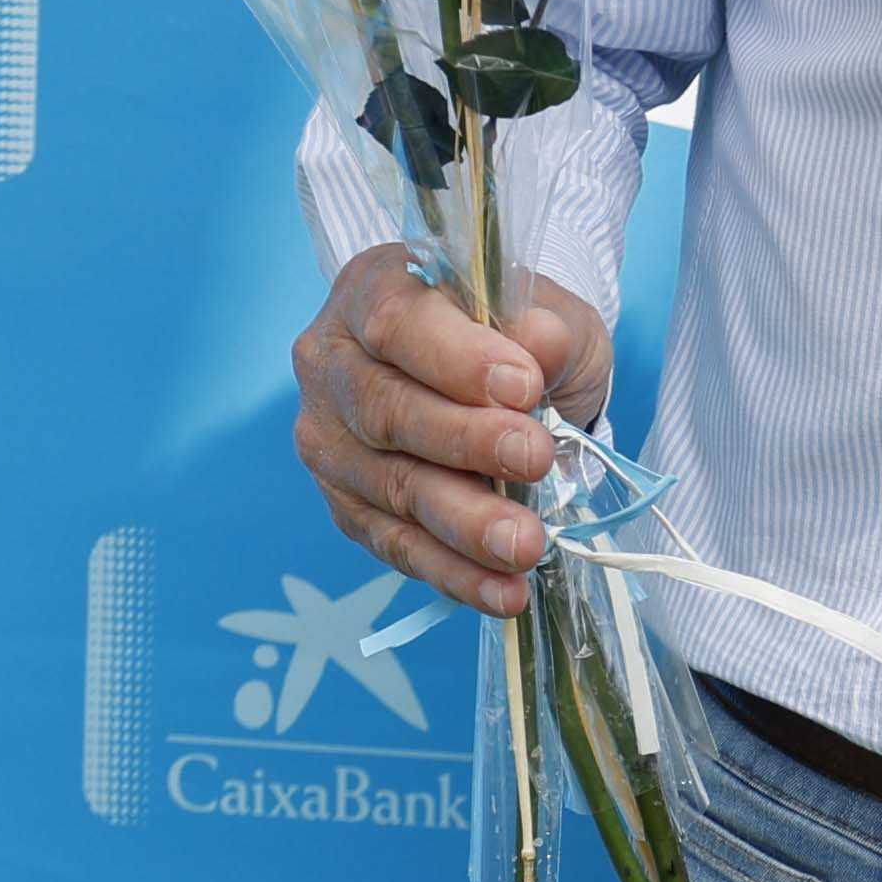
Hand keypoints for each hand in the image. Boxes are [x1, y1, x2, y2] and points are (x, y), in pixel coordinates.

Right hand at [289, 242, 610, 614]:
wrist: (504, 379)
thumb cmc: (518, 335)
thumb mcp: (549, 313)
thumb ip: (546, 327)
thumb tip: (542, 342)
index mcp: (372, 290)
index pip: (397, 323)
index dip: (456, 359)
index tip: (523, 386)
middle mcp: (331, 365)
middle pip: (385, 411)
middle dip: (464, 442)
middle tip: (535, 460)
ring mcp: (332, 443)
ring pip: (392, 488)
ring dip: (463, 523)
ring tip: (526, 544)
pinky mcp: (348, 507)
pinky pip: (398, 547)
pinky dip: (455, 572)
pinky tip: (503, 590)